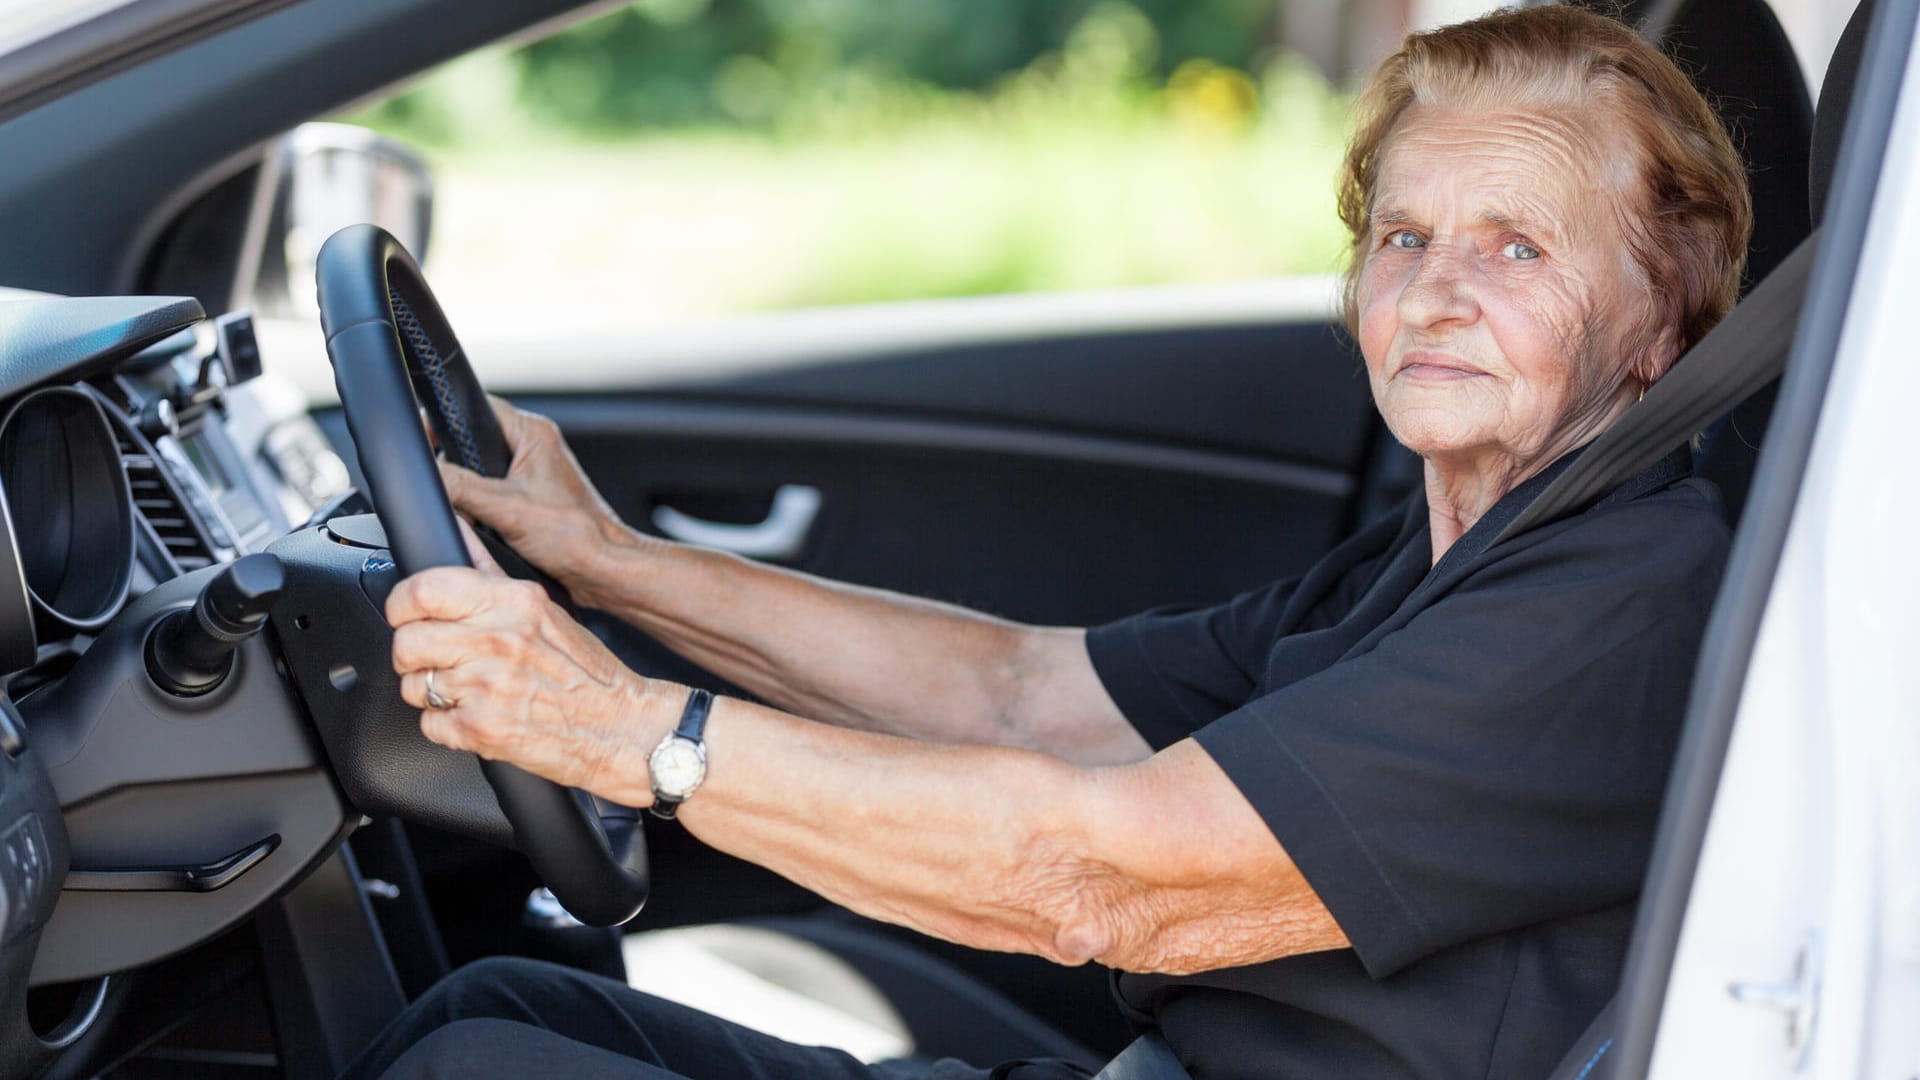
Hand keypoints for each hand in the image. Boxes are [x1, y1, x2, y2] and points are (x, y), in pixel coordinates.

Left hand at [387, 563, 673, 803]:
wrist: (621, 726)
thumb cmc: (587, 671)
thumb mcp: (542, 608)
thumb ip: (489, 571)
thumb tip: (458, 527)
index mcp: (511, 603)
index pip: (423, 589)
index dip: (401, 604)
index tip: (405, 613)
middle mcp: (495, 641)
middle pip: (407, 641)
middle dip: (413, 655)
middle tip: (434, 659)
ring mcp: (486, 686)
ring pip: (413, 686)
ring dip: (431, 693)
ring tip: (465, 690)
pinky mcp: (481, 729)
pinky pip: (430, 724)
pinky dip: (447, 725)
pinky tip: (476, 715)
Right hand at [438, 396, 631, 606]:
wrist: (602, 570)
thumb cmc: (575, 536)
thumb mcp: (504, 507)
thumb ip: (459, 486)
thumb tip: (426, 475)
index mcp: (533, 433)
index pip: (474, 407)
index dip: (443, 422)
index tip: (423, 442)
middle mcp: (534, 448)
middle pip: (473, 442)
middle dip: (455, 466)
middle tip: (454, 489)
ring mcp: (533, 474)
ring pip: (480, 472)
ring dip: (470, 492)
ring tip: (478, 513)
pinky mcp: (532, 499)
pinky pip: (492, 495)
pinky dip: (482, 510)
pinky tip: (487, 527)